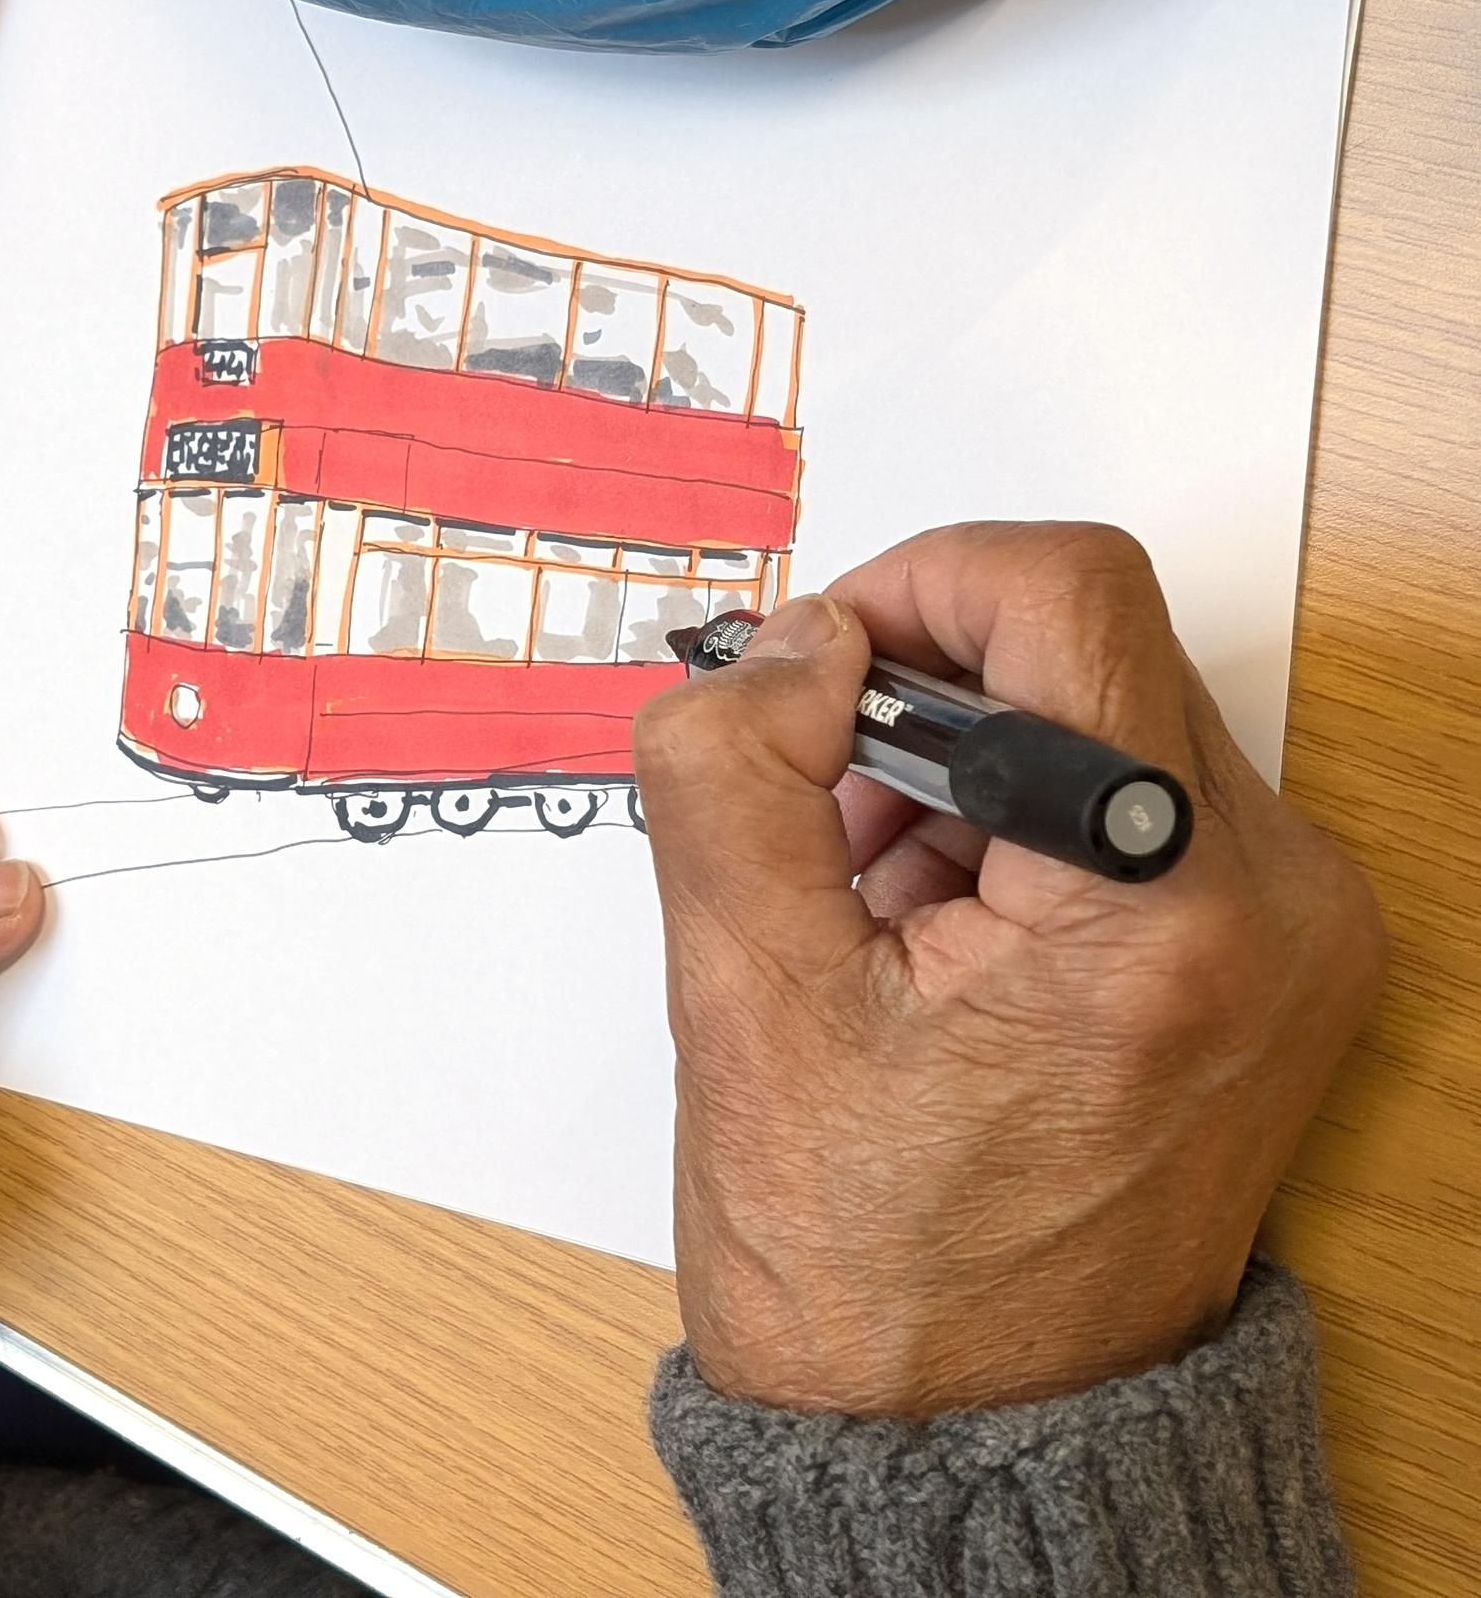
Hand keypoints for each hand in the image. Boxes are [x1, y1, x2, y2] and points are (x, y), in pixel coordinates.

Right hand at [633, 523, 1381, 1416]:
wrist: (970, 1439)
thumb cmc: (872, 1275)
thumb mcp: (743, 998)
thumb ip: (736, 773)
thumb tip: (791, 644)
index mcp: (1167, 907)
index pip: (1066, 593)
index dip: (909, 588)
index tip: (814, 672)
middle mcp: (1277, 905)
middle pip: (1089, 651)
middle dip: (921, 703)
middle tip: (821, 821)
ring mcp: (1290, 937)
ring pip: (1106, 720)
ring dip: (962, 771)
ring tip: (873, 908)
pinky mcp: (1268, 961)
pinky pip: (1135, 805)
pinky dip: (1016, 829)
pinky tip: (936, 939)